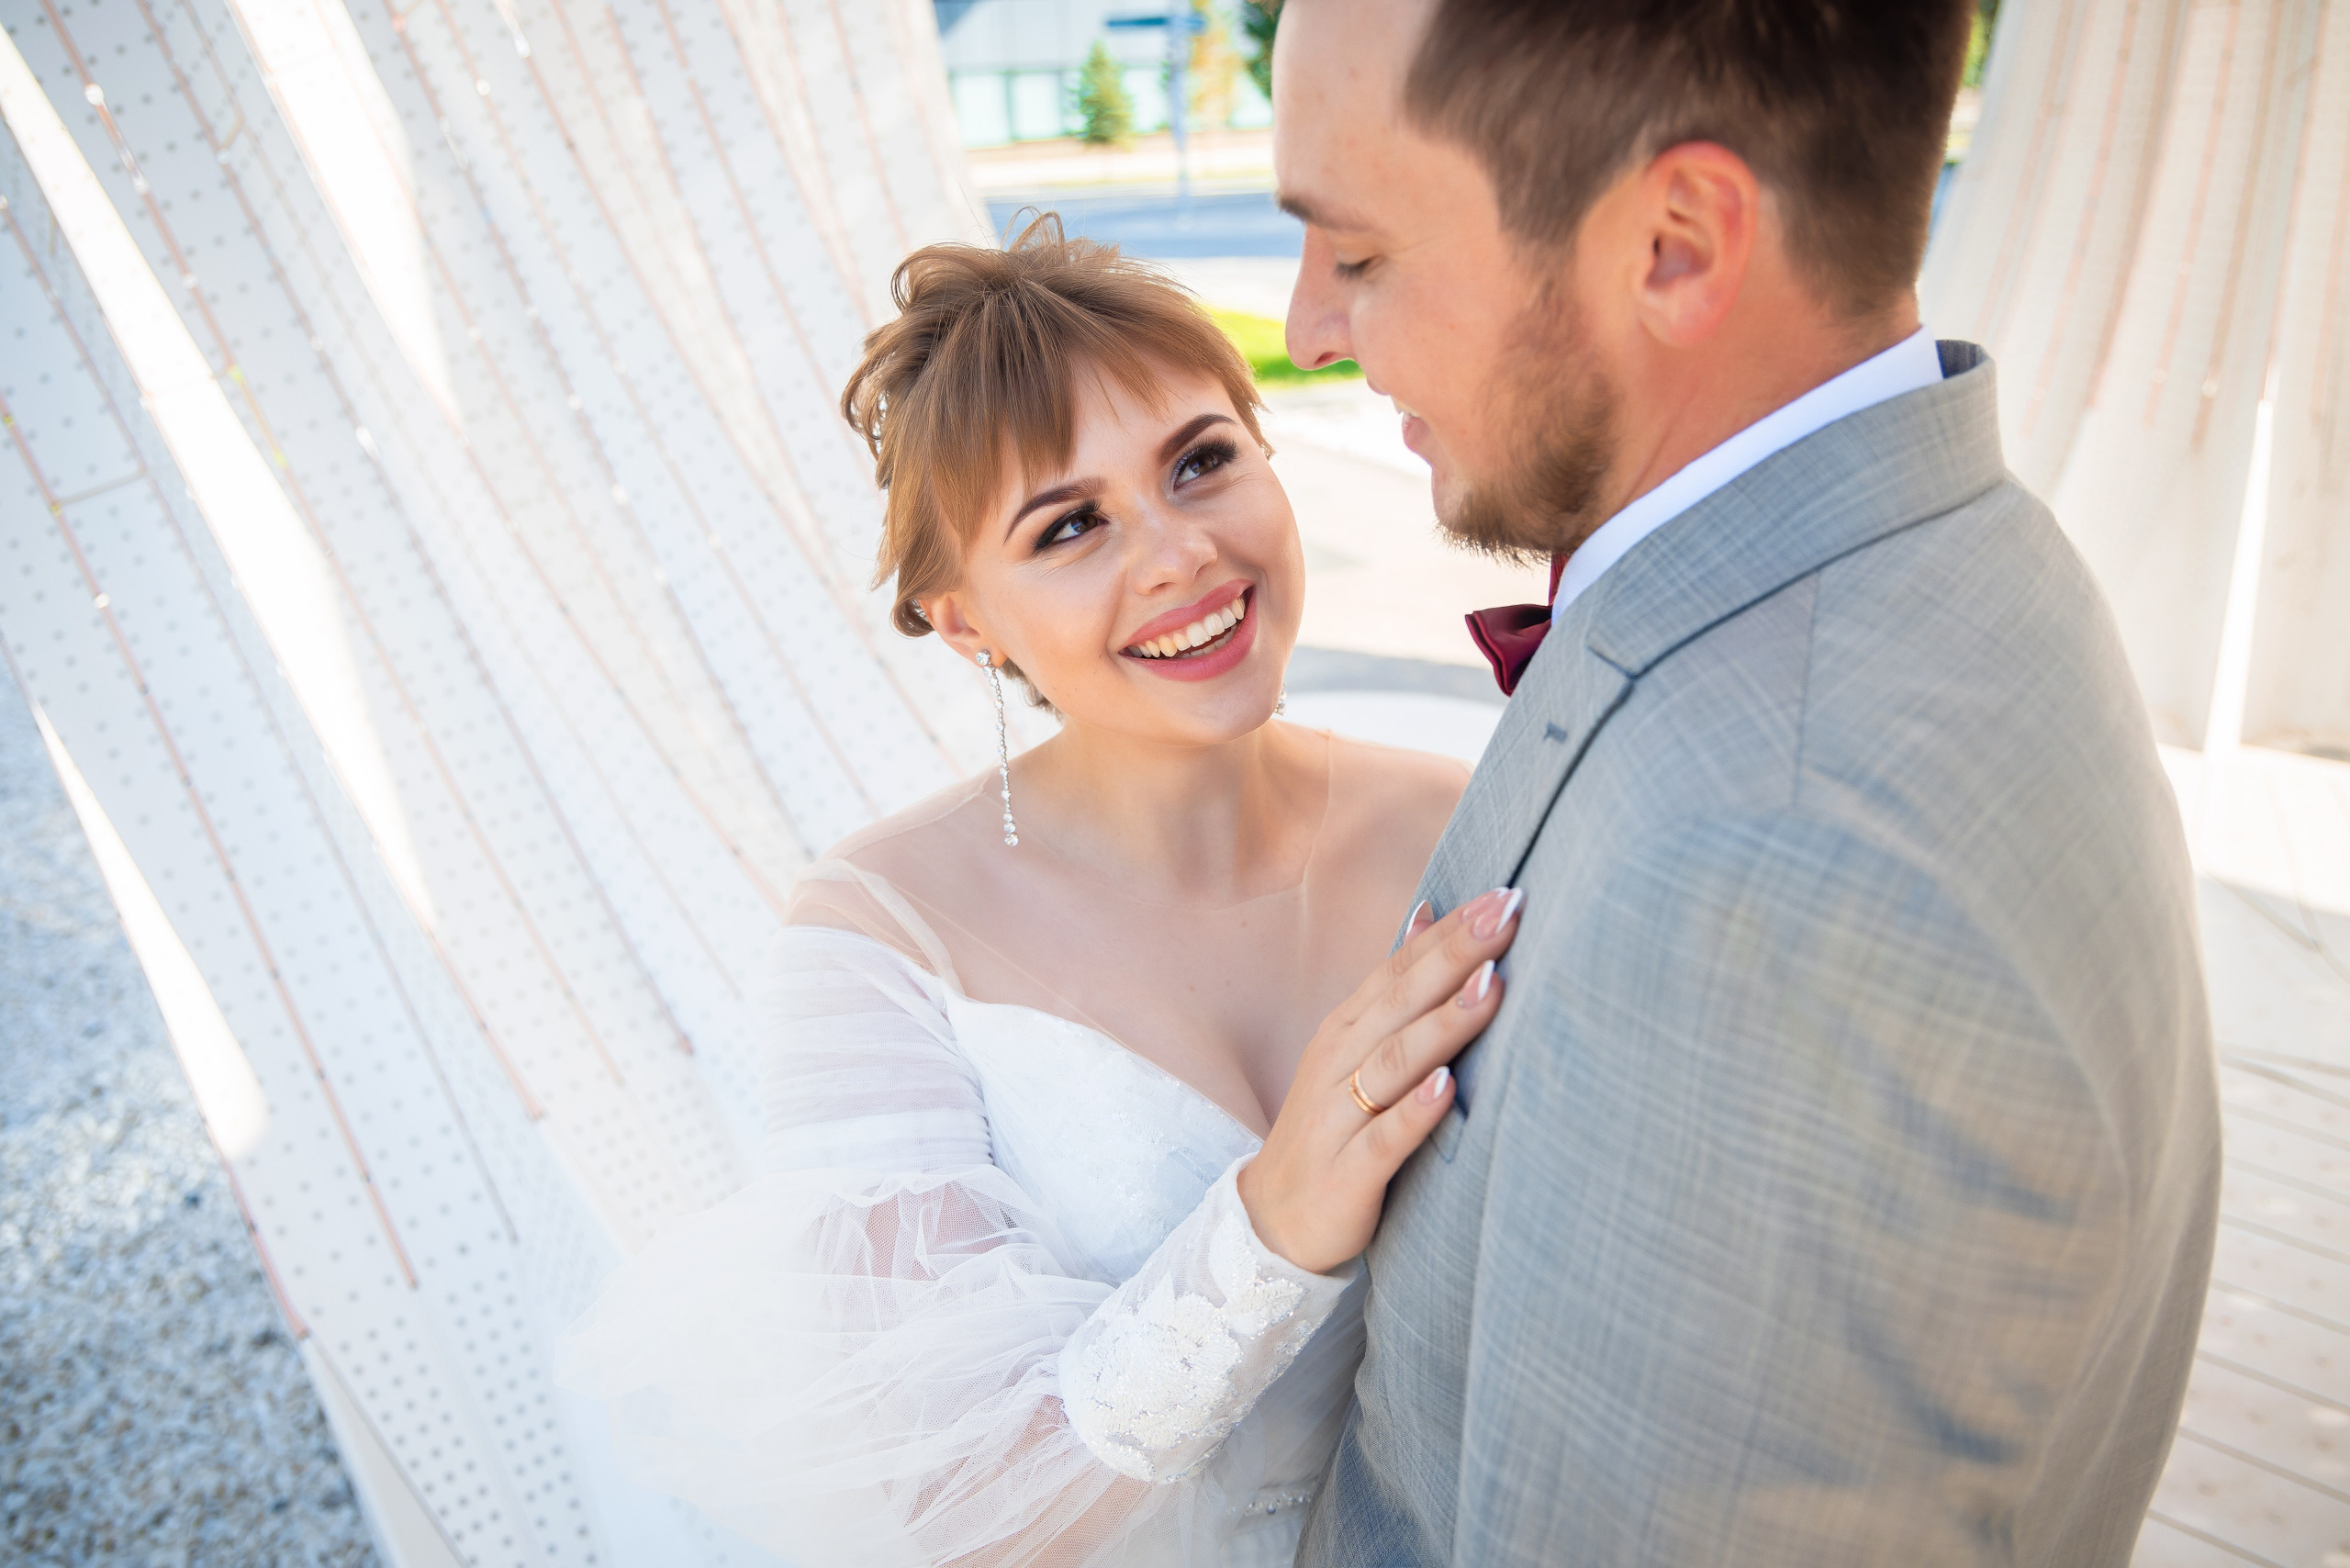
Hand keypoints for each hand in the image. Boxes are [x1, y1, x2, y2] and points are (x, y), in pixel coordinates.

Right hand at [1238, 887, 1521, 1273]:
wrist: (1273, 1221)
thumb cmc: (1332, 1129)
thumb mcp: (1354, 1051)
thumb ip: (1394, 989)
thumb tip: (1430, 912)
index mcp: (1346, 1031)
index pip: (1401, 968)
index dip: (1451, 931)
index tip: (1503, 894)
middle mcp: (1337, 1064)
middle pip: (1401, 1001)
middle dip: (1457, 955)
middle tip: (1509, 914)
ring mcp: (1338, 1117)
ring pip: (1395, 1061)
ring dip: (1445, 1022)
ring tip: (1492, 985)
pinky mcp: (1346, 1174)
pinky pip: (1384, 1139)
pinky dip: (1416, 1112)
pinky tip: (1447, 1086)